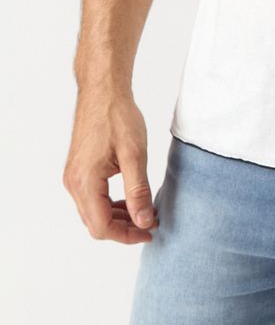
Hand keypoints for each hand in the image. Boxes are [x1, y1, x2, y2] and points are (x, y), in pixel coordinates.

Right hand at [62, 89, 159, 243]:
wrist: (103, 89)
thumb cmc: (117, 116)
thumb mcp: (135, 154)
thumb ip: (138, 191)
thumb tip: (144, 221)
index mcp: (85, 182)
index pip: (102, 227)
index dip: (127, 235)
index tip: (150, 230)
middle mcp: (73, 183)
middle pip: (95, 224)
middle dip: (123, 229)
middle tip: (150, 223)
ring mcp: (73, 176)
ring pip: (93, 212)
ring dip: (117, 217)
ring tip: (143, 211)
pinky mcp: (78, 169)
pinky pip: (92, 198)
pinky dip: (110, 204)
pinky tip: (129, 197)